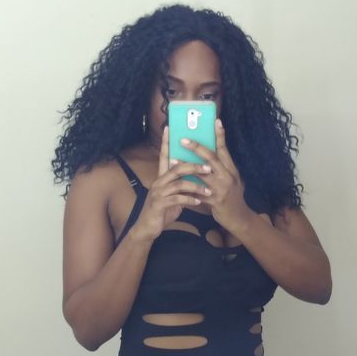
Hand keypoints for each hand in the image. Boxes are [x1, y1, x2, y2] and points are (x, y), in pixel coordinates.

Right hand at [132, 126, 212, 241]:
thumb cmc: (162, 210)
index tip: (170, 128)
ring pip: (179, 183)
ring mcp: (158, 193)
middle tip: (208, 168)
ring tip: (208, 191)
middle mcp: (158, 182)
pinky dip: (190, 200)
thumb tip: (194, 177)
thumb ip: (181, 185)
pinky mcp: (159, 204)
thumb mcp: (173, 195)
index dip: (166, 142)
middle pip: (176, 167)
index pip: (164, 156)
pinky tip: (199, 202)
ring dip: (195, 186)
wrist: (148, 228)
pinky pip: (177, 199)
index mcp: (162, 177)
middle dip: (194, 166)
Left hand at [179, 118, 251, 233]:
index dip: (220, 135)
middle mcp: (227, 177)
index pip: (224, 150)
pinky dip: (186, 187)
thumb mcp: (232, 179)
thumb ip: (221, 168)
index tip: (215, 121)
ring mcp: (221, 189)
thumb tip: (208, 154)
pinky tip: (176, 184)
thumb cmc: (232, 196)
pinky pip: (197, 193)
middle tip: (182, 139)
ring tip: (173, 160)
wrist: (238, 218)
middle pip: (211, 158)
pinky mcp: (214, 201)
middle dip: (196, 148)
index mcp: (231, 170)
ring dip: (185, 166)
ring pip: (201, 175)